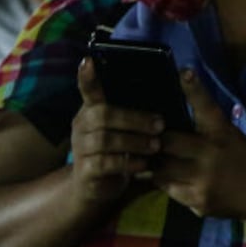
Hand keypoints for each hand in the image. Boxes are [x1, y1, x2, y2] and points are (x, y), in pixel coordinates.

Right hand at [69, 57, 164, 206]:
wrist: (96, 186)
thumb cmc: (117, 150)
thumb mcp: (123, 129)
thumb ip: (134, 112)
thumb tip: (165, 93)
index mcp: (92, 110)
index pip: (87, 90)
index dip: (87, 77)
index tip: (88, 60)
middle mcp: (81, 126)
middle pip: (103, 114)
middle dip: (135, 118)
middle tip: (161, 124)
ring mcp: (80, 148)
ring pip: (105, 139)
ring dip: (135, 141)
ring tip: (156, 145)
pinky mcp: (85, 170)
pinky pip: (105, 163)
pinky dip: (128, 162)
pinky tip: (144, 163)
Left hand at [153, 70, 245, 219]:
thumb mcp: (231, 137)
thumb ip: (205, 127)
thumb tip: (174, 113)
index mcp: (223, 133)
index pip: (206, 106)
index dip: (194, 88)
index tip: (184, 71)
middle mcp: (210, 154)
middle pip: (167, 142)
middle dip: (155, 141)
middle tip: (146, 139)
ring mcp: (202, 180)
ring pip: (161, 170)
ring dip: (156, 165)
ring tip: (153, 161)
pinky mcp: (197, 201)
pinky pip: (170, 190)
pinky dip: (168, 184)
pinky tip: (173, 180)